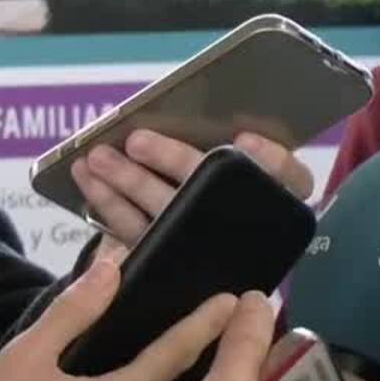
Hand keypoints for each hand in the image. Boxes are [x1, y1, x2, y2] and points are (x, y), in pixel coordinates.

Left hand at [74, 130, 314, 244]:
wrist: (199, 262)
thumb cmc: (227, 194)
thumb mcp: (242, 171)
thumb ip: (239, 151)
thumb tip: (218, 119)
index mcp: (279, 202)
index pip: (291, 180)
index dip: (271, 161)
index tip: (244, 140)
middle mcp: (247, 225)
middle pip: (216, 193)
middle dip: (173, 162)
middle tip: (138, 141)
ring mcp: (204, 247)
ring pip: (167, 213)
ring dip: (128, 180)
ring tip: (98, 156)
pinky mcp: (166, 259)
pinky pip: (135, 231)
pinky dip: (108, 202)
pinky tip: (88, 177)